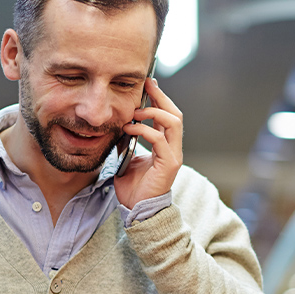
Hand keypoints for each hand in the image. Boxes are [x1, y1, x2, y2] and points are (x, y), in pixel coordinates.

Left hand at [113, 78, 182, 209]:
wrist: (136, 209)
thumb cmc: (133, 187)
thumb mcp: (128, 157)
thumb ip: (128, 141)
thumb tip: (119, 124)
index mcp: (166, 145)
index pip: (168, 115)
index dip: (159, 98)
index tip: (147, 84)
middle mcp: (173, 148)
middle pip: (175, 114)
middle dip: (160, 97)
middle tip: (146, 85)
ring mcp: (173, 156)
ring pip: (173, 123)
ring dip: (153, 112)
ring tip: (136, 112)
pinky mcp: (169, 164)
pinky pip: (159, 140)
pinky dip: (144, 130)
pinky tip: (129, 129)